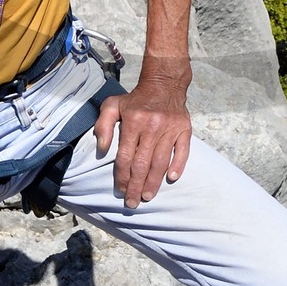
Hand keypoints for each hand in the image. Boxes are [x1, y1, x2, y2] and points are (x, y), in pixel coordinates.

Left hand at [93, 82, 190, 208]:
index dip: (122, 176)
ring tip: (147, 196)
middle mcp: (152, 126)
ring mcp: (170, 128)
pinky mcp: (184, 129)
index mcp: (134, 122)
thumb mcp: (113, 105)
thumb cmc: (136, 99)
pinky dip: (178, 165)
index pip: (126, 156)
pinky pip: (183, 151)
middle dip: (136, 186)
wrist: (164, 83)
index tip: (120, 190)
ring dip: (154, 182)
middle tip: (133, 202)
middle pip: (142, 163)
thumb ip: (103, 125)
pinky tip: (172, 178)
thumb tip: (102, 148)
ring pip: (161, 161)